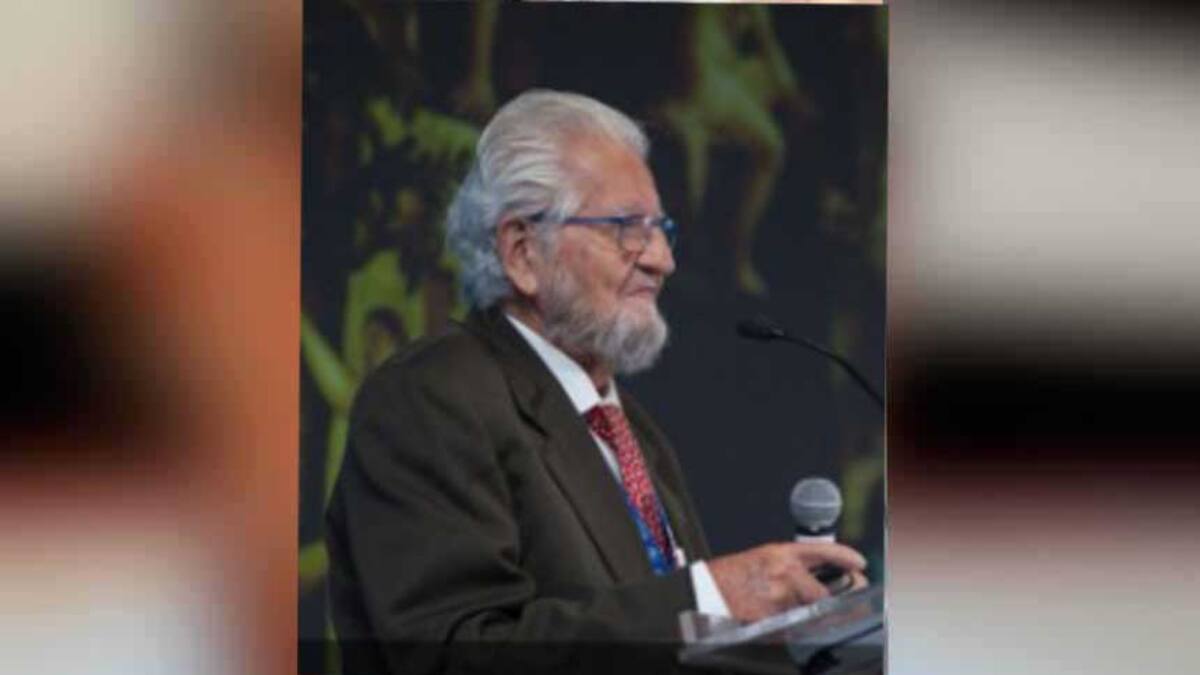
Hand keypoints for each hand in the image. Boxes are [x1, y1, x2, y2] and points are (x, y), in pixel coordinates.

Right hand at [706, 541, 867, 622]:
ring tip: (807, 617)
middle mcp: (784, 573)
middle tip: (849, 602)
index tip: (859, 563)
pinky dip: (795, 630)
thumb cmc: (728, 577)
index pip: (822, 551)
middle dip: (838, 600)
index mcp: (780, 554)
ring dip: (813, 619)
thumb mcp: (761, 560)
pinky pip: (794, 629)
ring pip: (811, 615)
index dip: (845, 557)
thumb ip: (790, 568)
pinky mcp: (773, 621)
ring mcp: (780, 599)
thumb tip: (816, 579)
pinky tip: (787, 625)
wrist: (704, 593)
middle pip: (824, 593)